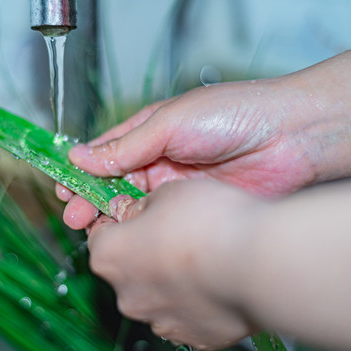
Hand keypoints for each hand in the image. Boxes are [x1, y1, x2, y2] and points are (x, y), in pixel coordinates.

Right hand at [58, 47, 350, 228]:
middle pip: (113, 183)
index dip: (82, 171)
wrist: (289, 138)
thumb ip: (125, 145)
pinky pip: (157, 221)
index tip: (62, 186)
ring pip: (132, 205)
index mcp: (149, 132)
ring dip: (109, 216)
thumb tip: (80, 156)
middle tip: (72, 216)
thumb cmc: (230, 115)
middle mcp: (159, 160)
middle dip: (89, 198)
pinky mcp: (192, 209)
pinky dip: (139, 228)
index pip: (105, 153)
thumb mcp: (168, 123)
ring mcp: (175, 187)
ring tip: (88, 228)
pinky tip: (125, 236)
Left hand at [87, 180, 259, 349]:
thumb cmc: (208, 220)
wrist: (259, 263)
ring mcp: (160, 322)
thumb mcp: (166, 192)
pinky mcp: (194, 339)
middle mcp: (126, 296)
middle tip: (175, 231)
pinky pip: (186, 315)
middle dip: (144, 250)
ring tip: (204, 256)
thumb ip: (141, 205)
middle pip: (127, 267)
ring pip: (156, 294)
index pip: (100, 234)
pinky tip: (217, 280)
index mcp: (109, 256)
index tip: (137, 211)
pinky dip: (195, 301)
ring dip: (169, 278)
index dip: (119, 219)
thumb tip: (133, 212)